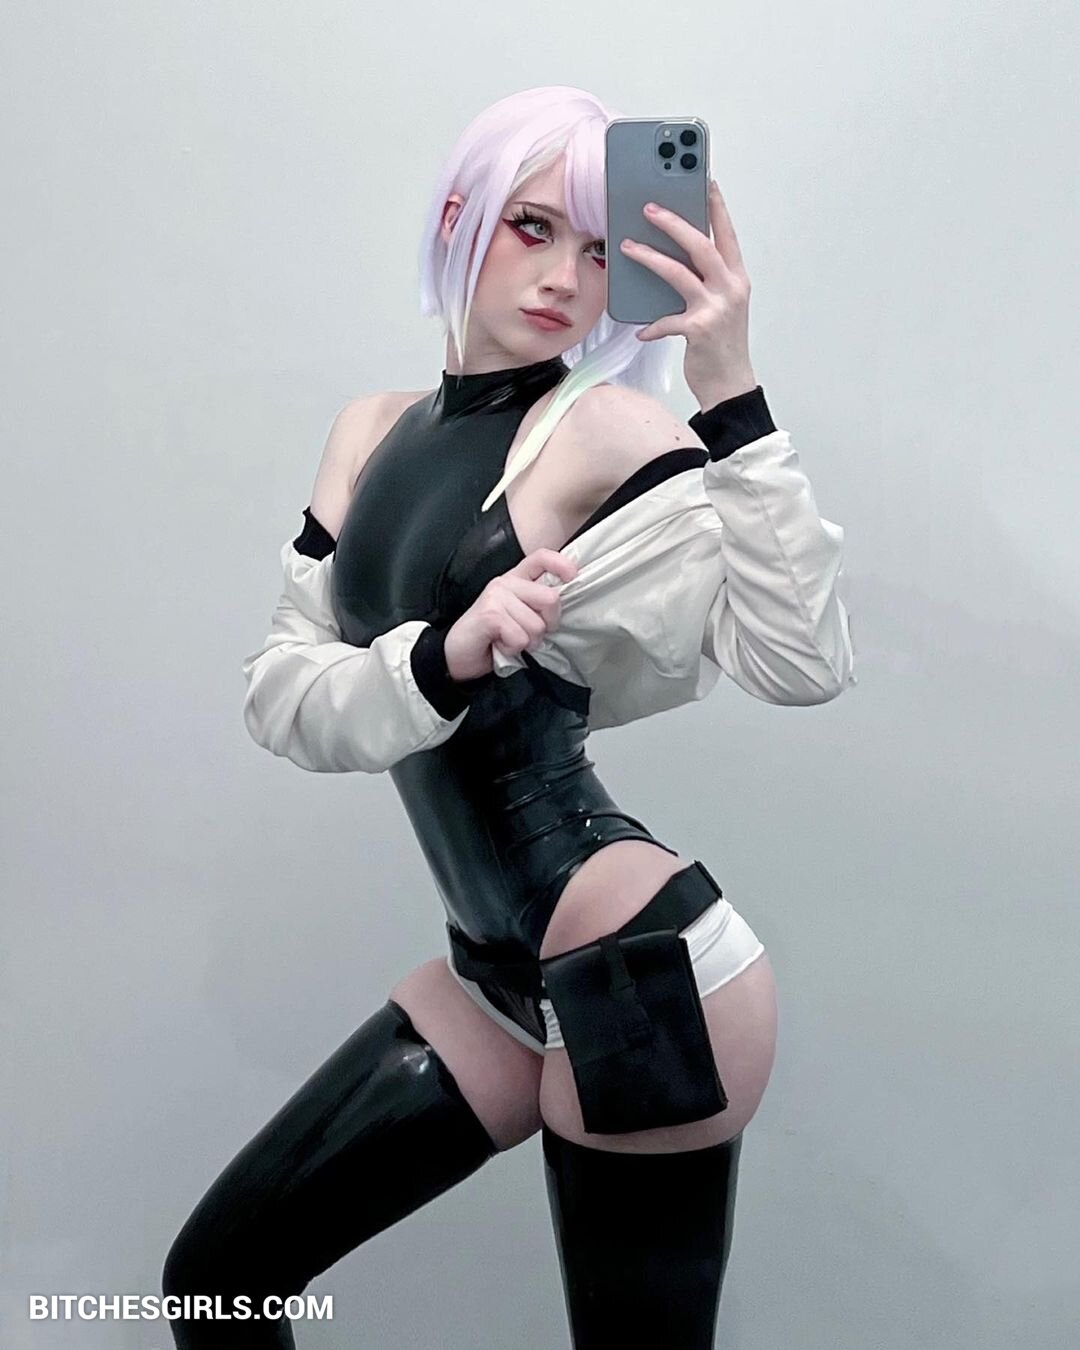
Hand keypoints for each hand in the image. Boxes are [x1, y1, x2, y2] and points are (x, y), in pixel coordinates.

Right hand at [444, 549, 578, 681]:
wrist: (456, 657)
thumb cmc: (491, 638)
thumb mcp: (518, 617)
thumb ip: (536, 606)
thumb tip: (561, 605)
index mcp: (514, 579)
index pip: (540, 557)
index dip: (561, 564)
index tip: (572, 576)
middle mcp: (505, 583)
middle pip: (550, 598)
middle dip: (546, 624)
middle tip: (528, 634)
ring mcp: (496, 596)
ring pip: (536, 624)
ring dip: (527, 642)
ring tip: (507, 639)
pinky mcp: (490, 614)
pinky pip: (520, 637)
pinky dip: (513, 648)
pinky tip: (498, 644)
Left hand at [620, 179, 756, 409]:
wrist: (730, 385)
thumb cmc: (721, 345)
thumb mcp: (720, 307)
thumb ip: (704, 282)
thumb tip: (670, 260)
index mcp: (737, 278)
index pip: (727, 234)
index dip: (716, 207)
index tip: (704, 181)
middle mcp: (731, 289)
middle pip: (701, 245)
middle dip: (674, 223)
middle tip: (649, 208)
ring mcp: (716, 309)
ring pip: (679, 273)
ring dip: (650, 258)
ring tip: (627, 247)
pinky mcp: (699, 331)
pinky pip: (666, 321)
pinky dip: (651, 325)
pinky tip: (641, 330)